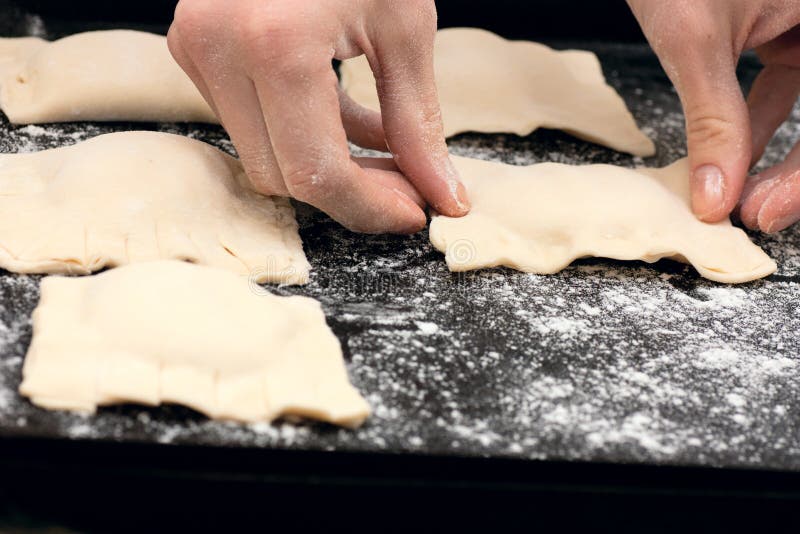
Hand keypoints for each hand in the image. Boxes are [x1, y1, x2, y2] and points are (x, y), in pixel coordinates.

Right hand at [168, 0, 468, 233]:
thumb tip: (444, 197)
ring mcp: (197, 47)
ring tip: (387, 148)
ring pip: (264, 155)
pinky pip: (251, 121)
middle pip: (283, 175)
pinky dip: (302, 133)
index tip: (414, 213)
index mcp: (275, 43)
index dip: (369, 208)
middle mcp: (220, 49)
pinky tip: (352, 122)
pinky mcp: (194, 46)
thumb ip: (418, 123)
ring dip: (329, 165)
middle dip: (352, 193)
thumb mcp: (404, 27)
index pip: (316, 173)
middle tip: (408, 186)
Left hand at [627, 0, 799, 231]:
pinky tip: (727, 155)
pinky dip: (755, 120)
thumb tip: (716, 194)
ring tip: (732, 193)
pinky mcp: (786, 24)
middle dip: (793, 169)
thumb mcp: (698, 41)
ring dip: (771, 150)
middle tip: (752, 212)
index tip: (765, 211)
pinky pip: (783, 83)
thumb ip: (713, 120)